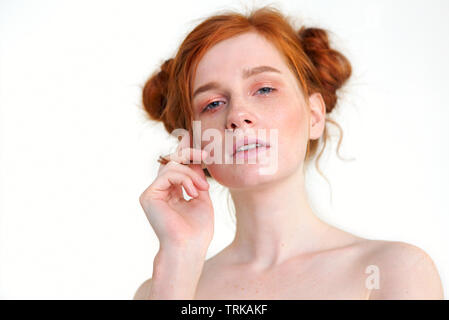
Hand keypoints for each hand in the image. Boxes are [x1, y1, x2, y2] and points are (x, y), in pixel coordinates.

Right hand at [139, 135, 213, 252]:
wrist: (189, 247)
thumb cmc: (198, 229)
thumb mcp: (202, 199)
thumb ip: (196, 180)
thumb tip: (195, 161)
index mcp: (171, 193)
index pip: (177, 167)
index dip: (187, 155)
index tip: (204, 153)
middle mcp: (160, 191)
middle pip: (171, 161)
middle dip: (189, 155)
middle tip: (205, 157)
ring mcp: (153, 193)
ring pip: (171, 166)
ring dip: (190, 174)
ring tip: (202, 188)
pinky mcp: (149, 195)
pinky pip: (168, 174)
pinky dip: (184, 179)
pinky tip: (193, 192)